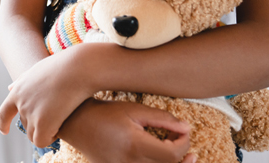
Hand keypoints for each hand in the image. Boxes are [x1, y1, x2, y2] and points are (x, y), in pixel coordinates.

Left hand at [0, 47, 94, 147]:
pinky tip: (61, 127)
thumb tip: (10, 88)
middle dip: (38, 124)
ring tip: (61, 117)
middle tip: (56, 113)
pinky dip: (50, 137)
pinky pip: (42, 141)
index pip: (3, 113)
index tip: (4, 131)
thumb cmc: (62, 67)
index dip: (3, 123)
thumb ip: (23, 81)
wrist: (77, 68)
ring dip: (45, 131)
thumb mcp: (38, 71)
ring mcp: (31, 114)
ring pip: (34, 135)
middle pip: (25, 126)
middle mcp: (21, 103)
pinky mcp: (43, 123)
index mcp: (18, 91)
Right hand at [62, 99, 195, 162]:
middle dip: (182, 158)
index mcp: (134, 145)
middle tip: (190, 151)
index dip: (184, 144)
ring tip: (180, 157)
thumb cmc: (106, 112)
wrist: (78, 123)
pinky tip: (158, 159)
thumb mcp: (135, 110)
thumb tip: (186, 128)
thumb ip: (162, 119)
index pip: (172, 154)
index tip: (185, 132)